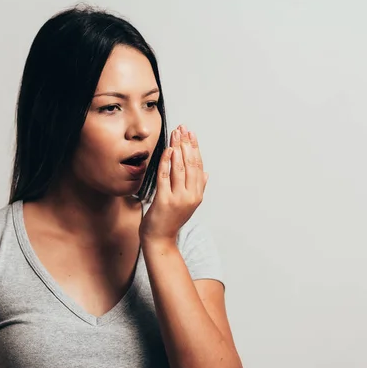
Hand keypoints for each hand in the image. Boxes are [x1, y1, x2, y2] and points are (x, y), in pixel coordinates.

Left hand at [139, 124, 208, 243]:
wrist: (160, 239)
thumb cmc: (171, 219)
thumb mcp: (188, 203)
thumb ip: (198, 187)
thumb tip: (206, 173)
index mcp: (197, 194)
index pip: (198, 166)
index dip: (195, 148)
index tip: (191, 133)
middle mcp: (191, 196)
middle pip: (190, 164)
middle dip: (186, 144)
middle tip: (182, 128)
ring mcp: (178, 198)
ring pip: (179, 168)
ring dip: (177, 148)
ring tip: (175, 134)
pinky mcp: (164, 200)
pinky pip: (165, 177)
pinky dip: (166, 162)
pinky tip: (167, 151)